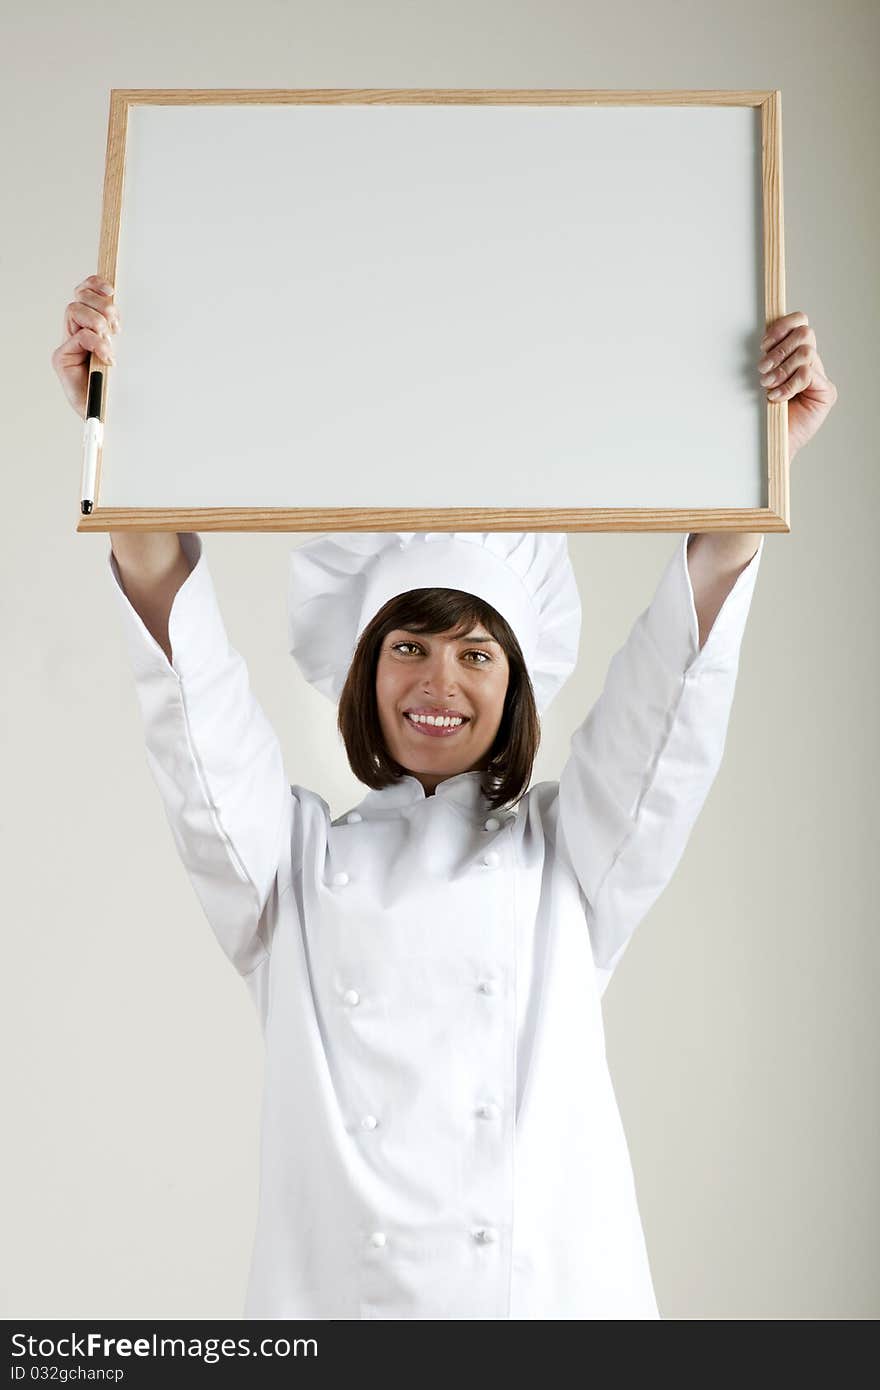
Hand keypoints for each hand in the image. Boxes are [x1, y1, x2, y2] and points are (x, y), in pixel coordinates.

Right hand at [51, 273, 119, 417]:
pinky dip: (95, 342)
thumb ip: (121, 333)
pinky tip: (107, 356)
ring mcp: (68, 345)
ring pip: (74, 310)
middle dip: (101, 304)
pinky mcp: (61, 358)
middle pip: (79, 296)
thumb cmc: (117, 387)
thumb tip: (126, 311)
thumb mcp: (126, 354)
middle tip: (115, 326)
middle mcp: (76, 333)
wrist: (107, 415)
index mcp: (91, 326)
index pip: (86, 293)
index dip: (96, 285)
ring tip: (109, 340)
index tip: (111, 290)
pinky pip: (78, 337)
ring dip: (97, 321)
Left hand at [757, 311, 837, 458]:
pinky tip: (778, 396)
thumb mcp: (763, 378)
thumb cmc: (765, 413)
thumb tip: (763, 339)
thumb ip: (769, 357)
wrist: (773, 442)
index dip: (782, 326)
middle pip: (805, 333)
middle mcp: (811, 363)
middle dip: (779, 350)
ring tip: (768, 385)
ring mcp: (820, 378)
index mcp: (796, 355)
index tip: (763, 344)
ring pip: (806, 352)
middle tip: (763, 370)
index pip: (800, 322)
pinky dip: (789, 384)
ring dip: (782, 368)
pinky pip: (808, 374)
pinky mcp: (826, 392)